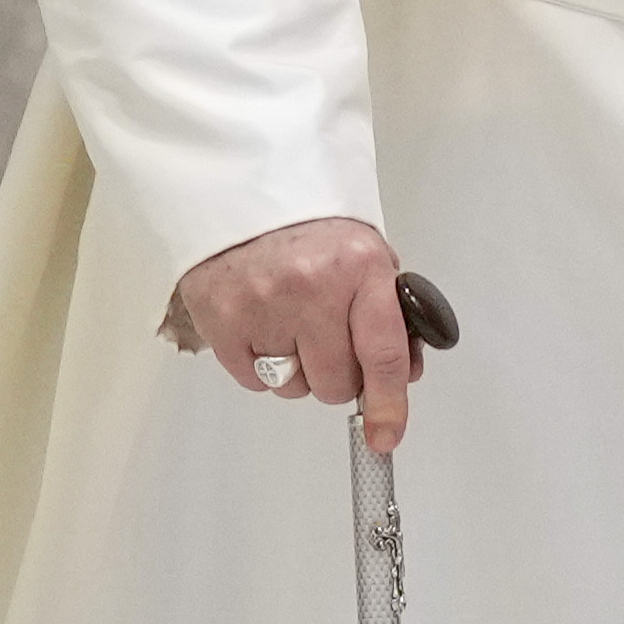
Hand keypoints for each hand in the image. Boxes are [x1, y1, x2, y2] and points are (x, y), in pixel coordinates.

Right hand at [169, 215, 430, 449]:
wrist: (244, 189)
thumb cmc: (314, 227)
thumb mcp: (368, 256)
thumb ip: (388, 316)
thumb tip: (402, 378)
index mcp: (359, 269)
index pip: (383, 355)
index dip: (388, 404)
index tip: (386, 434)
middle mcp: (310, 291)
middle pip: (334, 382)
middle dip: (340, 376)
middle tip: (331, 345)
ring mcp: (261, 306)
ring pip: (293, 387)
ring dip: (300, 372)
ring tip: (293, 327)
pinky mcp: (221, 319)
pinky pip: (254, 380)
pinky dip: (264, 366)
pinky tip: (266, 328)